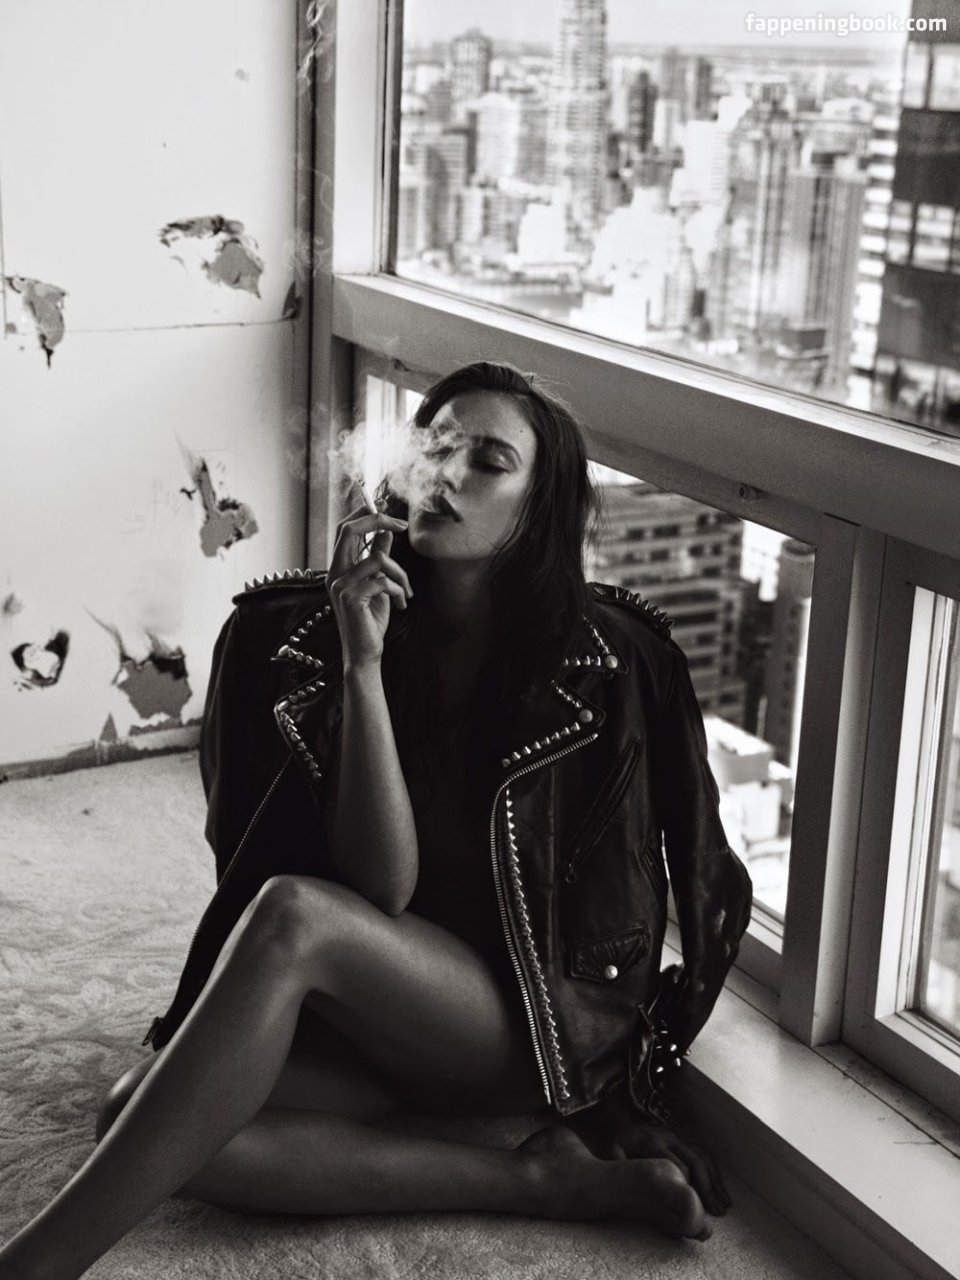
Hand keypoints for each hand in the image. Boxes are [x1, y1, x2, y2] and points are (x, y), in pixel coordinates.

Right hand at [327, 505, 412, 669]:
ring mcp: (340, 585)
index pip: (344, 529)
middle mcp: (334, 573)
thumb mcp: (378, 585)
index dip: (365, 514)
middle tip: (402, 525)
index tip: (390, 513)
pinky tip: (402, 604)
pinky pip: (383, 581)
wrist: (365, 653)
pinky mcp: (351, 598)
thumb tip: (386, 532)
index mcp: (339, 568)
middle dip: (378, 520)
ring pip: (377, 558)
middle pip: (349, 530)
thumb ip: (378, 558)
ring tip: (406, 592)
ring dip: (400, 574)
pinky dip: (399, 591)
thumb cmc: (370, 621)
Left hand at [611, 1121, 730, 1217]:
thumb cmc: (616, 1140)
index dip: (688, 1187)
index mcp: (651, 1142)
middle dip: (708, 1188)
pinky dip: (715, 1171)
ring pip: (703, 1157)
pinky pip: (703, 1153)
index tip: (693, 1209)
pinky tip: (720, 1187)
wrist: (618, 1115)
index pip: (677, 1165)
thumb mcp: (612, 1152)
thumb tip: (634, 1192)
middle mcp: (669, 1137)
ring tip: (725, 1204)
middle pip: (695, 1161)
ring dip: (716, 1182)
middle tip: (717, 1211)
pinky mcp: (683, 1138)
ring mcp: (678, 1136)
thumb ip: (623, 1170)